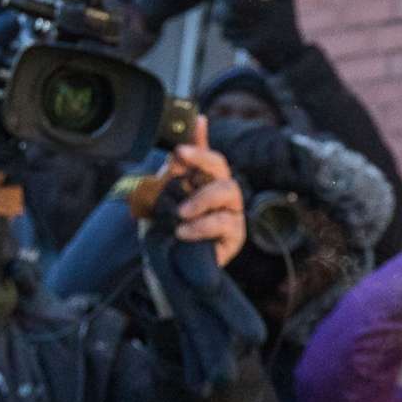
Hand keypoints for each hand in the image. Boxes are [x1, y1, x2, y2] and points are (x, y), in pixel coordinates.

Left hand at [168, 119, 244, 267]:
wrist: (169, 264)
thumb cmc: (170, 228)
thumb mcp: (165, 195)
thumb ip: (176, 168)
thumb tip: (185, 137)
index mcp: (206, 181)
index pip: (208, 156)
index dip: (198, 148)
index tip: (180, 148)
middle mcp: (222, 193)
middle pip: (222, 169)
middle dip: (201, 163)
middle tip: (177, 170)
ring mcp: (232, 213)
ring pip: (228, 191)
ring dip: (201, 199)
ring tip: (180, 213)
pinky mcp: (236, 235)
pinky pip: (225, 222)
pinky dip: (202, 226)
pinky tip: (184, 232)